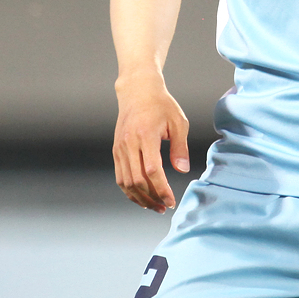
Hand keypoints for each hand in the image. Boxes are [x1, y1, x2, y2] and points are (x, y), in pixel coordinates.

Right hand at [113, 73, 189, 212]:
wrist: (137, 91)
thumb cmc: (161, 105)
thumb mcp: (178, 121)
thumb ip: (180, 147)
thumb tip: (182, 170)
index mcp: (145, 135)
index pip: (152, 170)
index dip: (162, 189)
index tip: (171, 201)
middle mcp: (129, 144)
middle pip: (137, 180)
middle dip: (152, 198)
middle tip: (165, 206)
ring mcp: (120, 148)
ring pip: (126, 182)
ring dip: (140, 198)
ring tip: (155, 206)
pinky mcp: (116, 151)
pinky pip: (120, 177)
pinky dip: (130, 191)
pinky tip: (142, 197)